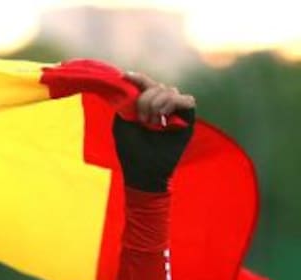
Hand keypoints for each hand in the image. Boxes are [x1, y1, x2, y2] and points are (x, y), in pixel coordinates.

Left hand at [112, 72, 195, 192]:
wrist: (143, 172)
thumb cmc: (131, 151)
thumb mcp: (122, 124)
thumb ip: (126, 104)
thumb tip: (129, 86)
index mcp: (147, 106)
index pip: (146, 85)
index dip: (138, 78)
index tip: (125, 76)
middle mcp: (163, 106)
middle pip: (158, 86)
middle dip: (145, 99)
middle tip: (141, 119)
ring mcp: (176, 113)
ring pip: (170, 91)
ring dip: (156, 103)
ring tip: (150, 123)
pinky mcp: (188, 120)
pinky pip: (187, 100)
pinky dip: (173, 104)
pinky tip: (162, 118)